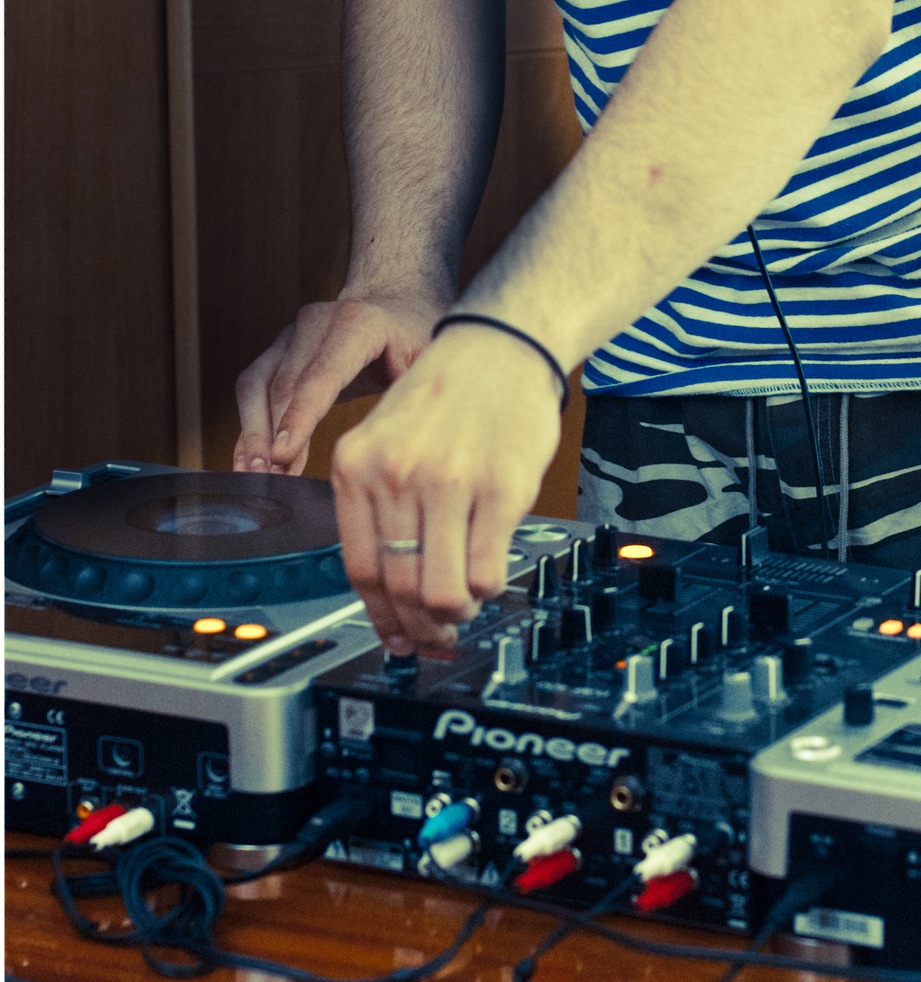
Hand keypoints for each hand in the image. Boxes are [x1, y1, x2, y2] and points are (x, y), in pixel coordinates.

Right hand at [233, 294, 443, 476]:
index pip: (321, 375)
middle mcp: (315, 323)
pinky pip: (252, 389)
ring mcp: (291, 334)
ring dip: (251, 434)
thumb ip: (412, 393)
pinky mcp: (277, 350)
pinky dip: (249, 426)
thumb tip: (397, 443)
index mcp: (356, 324)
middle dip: (272, 437)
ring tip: (253, 475)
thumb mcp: (427, 357)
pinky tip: (248, 459)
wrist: (392, 303)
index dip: (300, 416)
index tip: (283, 455)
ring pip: (255, 386)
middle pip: (282, 385)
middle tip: (271, 480)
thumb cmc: (412, 334)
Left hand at [330, 321, 563, 653]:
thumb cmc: (449, 393)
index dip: (381, 617)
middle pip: (399, 587)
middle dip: (420, 626)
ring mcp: (448, 482)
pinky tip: (490, 578)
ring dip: (454, 614)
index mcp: (357, 464)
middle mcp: (396, 474)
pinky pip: (485, 571)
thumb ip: (382, 504)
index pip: (360, 569)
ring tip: (465, 606)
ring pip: (440, 592)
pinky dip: (487, 589)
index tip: (396, 636)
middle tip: (436, 633)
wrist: (502, 344)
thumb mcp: (388, 438)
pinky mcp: (500, 488)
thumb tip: (394, 588)